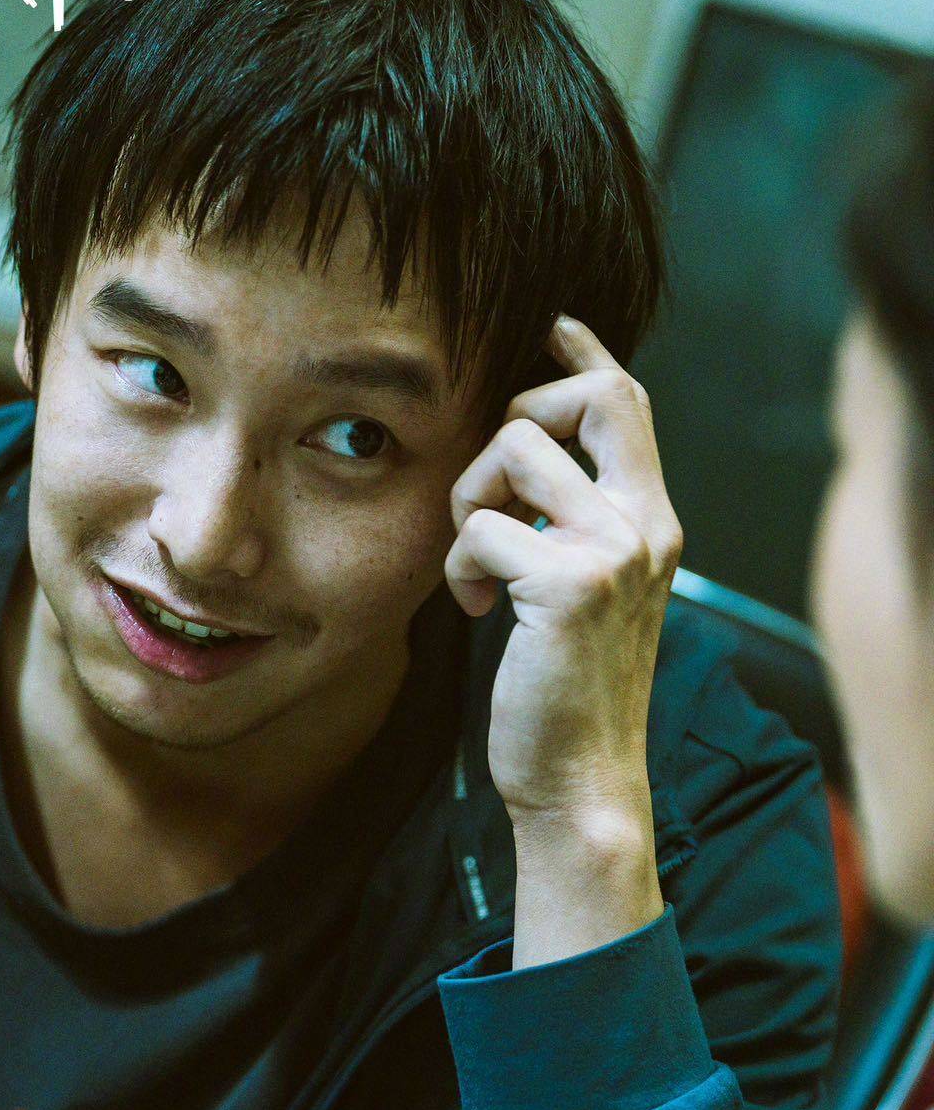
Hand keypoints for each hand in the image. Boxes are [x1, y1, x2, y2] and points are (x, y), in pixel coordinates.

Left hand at [445, 317, 682, 966]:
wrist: (582, 782)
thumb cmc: (565, 691)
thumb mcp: (582, 592)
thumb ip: (571, 523)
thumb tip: (522, 458)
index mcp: (651, 521)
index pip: (627, 401)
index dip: (582, 354)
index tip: (547, 326)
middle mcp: (646, 525)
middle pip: (582, 396)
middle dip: (510, 423)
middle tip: (486, 500)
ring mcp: (615, 552)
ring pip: (515, 450)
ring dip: (469, 500)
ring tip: (477, 567)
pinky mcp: (571, 587)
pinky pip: (480, 528)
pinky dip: (458, 566)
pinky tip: (476, 607)